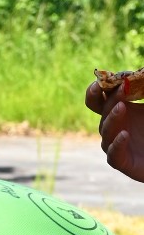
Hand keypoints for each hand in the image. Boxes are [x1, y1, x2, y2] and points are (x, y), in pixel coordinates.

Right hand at [86, 66, 143, 182]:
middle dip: (110, 100)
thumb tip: (143, 71)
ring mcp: (116, 145)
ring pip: (106, 132)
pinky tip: (125, 134)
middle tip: (122, 87)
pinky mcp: (122, 162)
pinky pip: (113, 155)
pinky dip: (117, 144)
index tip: (100, 81)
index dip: (95, 91)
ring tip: (122, 107)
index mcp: (118, 112)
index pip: (97, 100)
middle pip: (103, 113)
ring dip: (112, 118)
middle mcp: (114, 127)